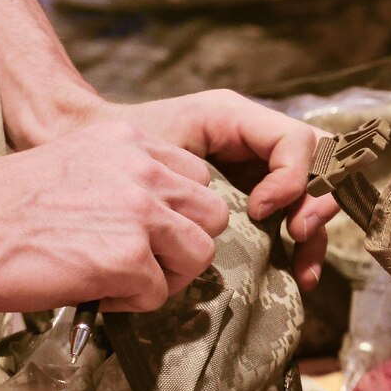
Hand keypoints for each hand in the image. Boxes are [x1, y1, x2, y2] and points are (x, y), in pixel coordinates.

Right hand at [0, 122, 231, 312]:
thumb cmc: (3, 203)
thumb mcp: (78, 166)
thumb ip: (124, 182)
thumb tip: (156, 226)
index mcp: (131, 141)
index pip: (196, 177)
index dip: (178, 213)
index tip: (146, 232)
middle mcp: (144, 170)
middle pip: (212, 215)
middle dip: (184, 246)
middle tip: (146, 265)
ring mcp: (141, 213)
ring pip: (199, 254)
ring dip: (168, 277)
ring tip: (123, 283)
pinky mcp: (127, 256)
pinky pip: (159, 291)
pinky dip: (132, 304)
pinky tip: (95, 295)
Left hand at [91, 90, 336, 290]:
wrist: (70, 148)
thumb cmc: (100, 144)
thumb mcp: (143, 148)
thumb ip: (186, 172)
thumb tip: (248, 214)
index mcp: (233, 118)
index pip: (295, 141)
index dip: (290, 177)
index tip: (258, 211)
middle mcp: (254, 138)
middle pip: (319, 164)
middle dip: (317, 202)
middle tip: (297, 235)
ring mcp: (257, 167)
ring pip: (314, 192)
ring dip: (318, 231)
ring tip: (305, 272)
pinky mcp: (252, 196)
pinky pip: (294, 214)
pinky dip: (303, 244)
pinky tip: (300, 273)